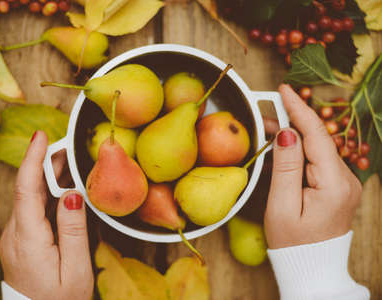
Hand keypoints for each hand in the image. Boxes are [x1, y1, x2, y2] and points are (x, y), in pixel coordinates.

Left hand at [0, 131, 93, 298]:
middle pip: (28, 189)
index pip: (26, 190)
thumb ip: (73, 230)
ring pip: (30, 196)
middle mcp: (15, 234)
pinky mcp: (20, 238)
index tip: (41, 137)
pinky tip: (63, 185)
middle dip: (46, 162)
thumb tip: (73, 194)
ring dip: (48, 175)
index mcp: (28, 239)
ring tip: (69, 158)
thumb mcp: (74, 270)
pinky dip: (48, 191)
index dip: (32, 160)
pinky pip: (32, 207)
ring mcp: (15, 236)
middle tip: (68, 143)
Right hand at [264, 84, 361, 248]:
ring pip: (317, 147)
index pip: (316, 136)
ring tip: (267, 126)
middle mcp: (346, 179)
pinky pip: (318, 159)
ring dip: (294, 134)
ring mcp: (345, 183)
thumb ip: (285, 166)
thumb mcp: (281, 205)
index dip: (298, 109)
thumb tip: (286, 131)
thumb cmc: (293, 243)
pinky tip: (283, 145)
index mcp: (334, 184)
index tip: (282, 90)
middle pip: (318, 139)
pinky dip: (300, 148)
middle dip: (292, 120)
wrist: (312, 268)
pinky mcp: (338, 186)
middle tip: (264, 110)